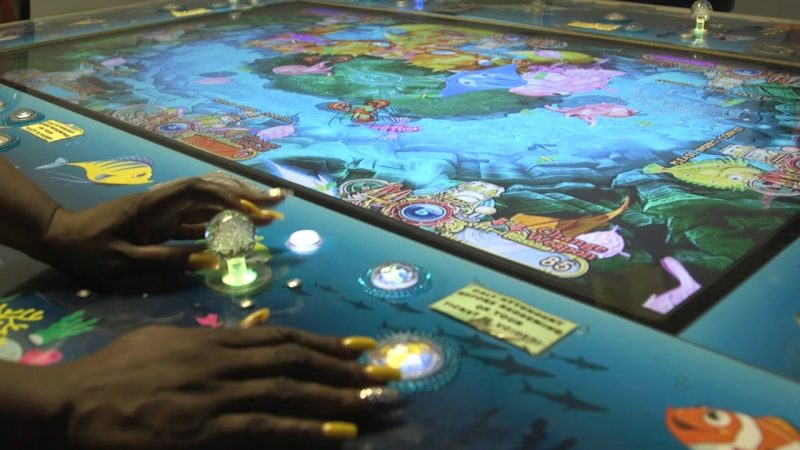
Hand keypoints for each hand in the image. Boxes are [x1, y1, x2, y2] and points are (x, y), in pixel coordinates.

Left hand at [39, 175, 287, 280]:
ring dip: (241, 205)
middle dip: (248, 194)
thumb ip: (167, 259)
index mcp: (155, 205)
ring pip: (210, 203)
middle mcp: (166, 202)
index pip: (199, 190)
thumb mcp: (125, 260)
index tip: (254, 209)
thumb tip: (210, 259)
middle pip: (213, 190)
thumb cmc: (90, 250)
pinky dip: (224, 222)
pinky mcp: (165, 224)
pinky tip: (243, 229)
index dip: (229, 196)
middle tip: (280, 201)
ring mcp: (167, 212)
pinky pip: (201, 220)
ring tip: (271, 212)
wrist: (62, 240)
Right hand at [45, 325, 399, 449]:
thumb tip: (256, 322)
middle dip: (346, 367)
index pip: (282, 338)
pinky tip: (339, 433)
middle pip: (297, 361)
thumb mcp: (168, 339)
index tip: (361, 346)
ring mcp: (217, 395)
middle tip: (386, 372)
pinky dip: (306, 428)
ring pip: (290, 390)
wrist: (77, 402)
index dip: (326, 342)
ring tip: (376, 400)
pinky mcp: (206, 429)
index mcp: (216, 340)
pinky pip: (266, 426)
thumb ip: (217, 332)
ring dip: (338, 395)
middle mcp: (225, 362)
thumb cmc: (119, 370)